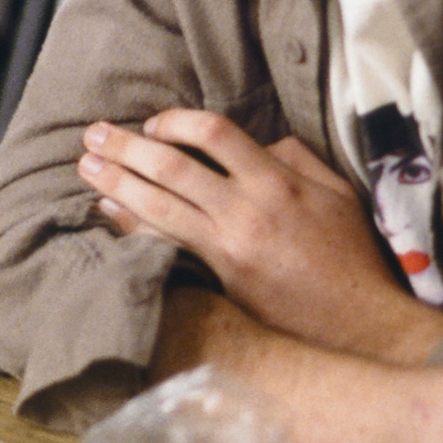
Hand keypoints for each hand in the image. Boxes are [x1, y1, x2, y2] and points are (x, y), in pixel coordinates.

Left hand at [78, 109, 442, 361]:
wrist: (356, 321)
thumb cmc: (348, 254)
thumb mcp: (336, 192)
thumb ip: (295, 158)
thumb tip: (255, 142)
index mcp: (277, 182)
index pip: (214, 133)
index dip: (176, 121)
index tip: (155, 122)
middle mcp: (246, 211)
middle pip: (172, 167)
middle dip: (127, 146)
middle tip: (94, 133)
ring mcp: (228, 248)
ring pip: (159, 207)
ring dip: (116, 183)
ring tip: (85, 166)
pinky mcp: (217, 280)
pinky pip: (165, 245)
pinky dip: (132, 226)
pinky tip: (108, 212)